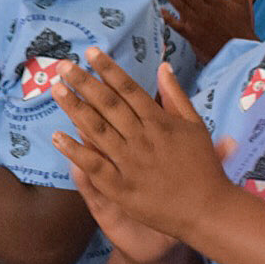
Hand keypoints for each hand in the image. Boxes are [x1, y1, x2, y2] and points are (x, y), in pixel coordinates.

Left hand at [50, 49, 234, 248]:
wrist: (208, 211)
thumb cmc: (203, 167)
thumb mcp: (195, 126)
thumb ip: (175, 96)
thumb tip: (163, 67)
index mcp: (160, 122)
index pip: (128, 89)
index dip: (108, 70)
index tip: (90, 53)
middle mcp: (142, 138)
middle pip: (108, 105)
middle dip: (84, 82)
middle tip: (63, 65)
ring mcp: (130, 163)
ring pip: (97, 130)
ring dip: (74, 109)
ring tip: (56, 89)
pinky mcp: (121, 188)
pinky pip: (94, 165)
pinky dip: (75, 151)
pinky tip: (57, 136)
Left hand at [161, 0, 256, 63]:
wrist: (239, 51)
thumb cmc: (240, 25)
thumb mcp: (241, 2)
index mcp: (218, 2)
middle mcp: (207, 11)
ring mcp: (198, 23)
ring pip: (182, 7)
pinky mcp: (192, 35)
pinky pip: (177, 26)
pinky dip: (168, 18)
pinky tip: (161, 10)